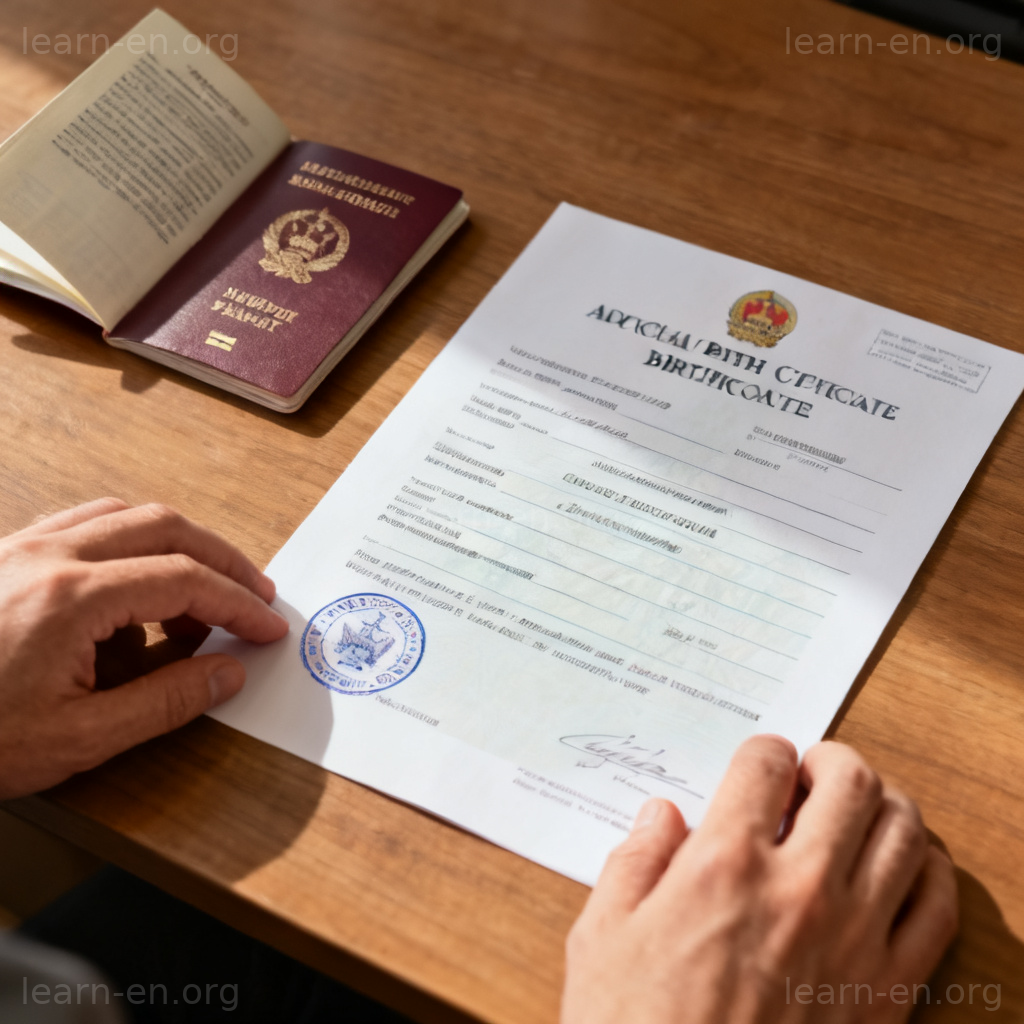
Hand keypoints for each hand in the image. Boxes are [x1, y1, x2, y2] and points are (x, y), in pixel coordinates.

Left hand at [0, 498, 288, 798]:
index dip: (238, 603)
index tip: (269, 627)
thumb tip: (229, 674)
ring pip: (124, 515)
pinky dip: (130, 543)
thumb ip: (166, 702)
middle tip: (254, 595)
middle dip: (221, 559)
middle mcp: (48, 555)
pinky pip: (85, 525)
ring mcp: (21, 549)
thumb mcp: (77, 738)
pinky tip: (134, 585)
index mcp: (70, 598)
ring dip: (177, 544)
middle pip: (165, 527)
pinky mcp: (5, 557)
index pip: (185, 581)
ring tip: (201, 591)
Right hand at [562, 736, 956, 1023]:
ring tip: (856, 814)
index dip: (762, 752)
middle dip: (831, 760)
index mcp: (723, 866)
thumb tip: (662, 815)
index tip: (758, 765)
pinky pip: (938, 908)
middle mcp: (799, 889)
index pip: (765, 763)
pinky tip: (904, 868)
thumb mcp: (602, 937)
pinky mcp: (890, 993)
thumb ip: (635, 861)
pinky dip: (929, 872)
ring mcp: (855, 940)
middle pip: (849, 780)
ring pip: (904, 831)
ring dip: (883, 804)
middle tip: (811, 776)